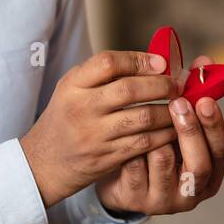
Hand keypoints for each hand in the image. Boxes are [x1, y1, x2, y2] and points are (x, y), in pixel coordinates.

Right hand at [21, 50, 180, 205]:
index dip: (139, 60)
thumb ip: (103, 75)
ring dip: (167, 111)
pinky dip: (163, 134)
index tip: (160, 63)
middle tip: (176, 86)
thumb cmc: (66, 118)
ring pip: (143, 117)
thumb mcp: (71, 89)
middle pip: (130, 89)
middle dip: (161, 85)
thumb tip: (151, 62)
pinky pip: (144, 142)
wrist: (44, 163)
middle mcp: (82, 108)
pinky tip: (172, 128)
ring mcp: (94, 135)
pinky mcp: (107, 157)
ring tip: (179, 106)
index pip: (108, 62)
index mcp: (72, 85)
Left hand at [96, 55, 223, 215]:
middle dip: (189, 130)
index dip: (214, 125)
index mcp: (209, 175)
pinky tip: (123, 135)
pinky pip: (134, 164)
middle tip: (177, 102)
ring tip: (143, 120)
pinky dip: (129, 144)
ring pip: (163, 159)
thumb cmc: (155, 143)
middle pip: (199, 164)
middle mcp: (191, 194)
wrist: (118, 176)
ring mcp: (164, 201)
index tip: (204, 99)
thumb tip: (205, 61)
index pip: (220, 151)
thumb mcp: (177, 126)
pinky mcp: (136, 200)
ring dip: (154, 135)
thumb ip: (193, 96)